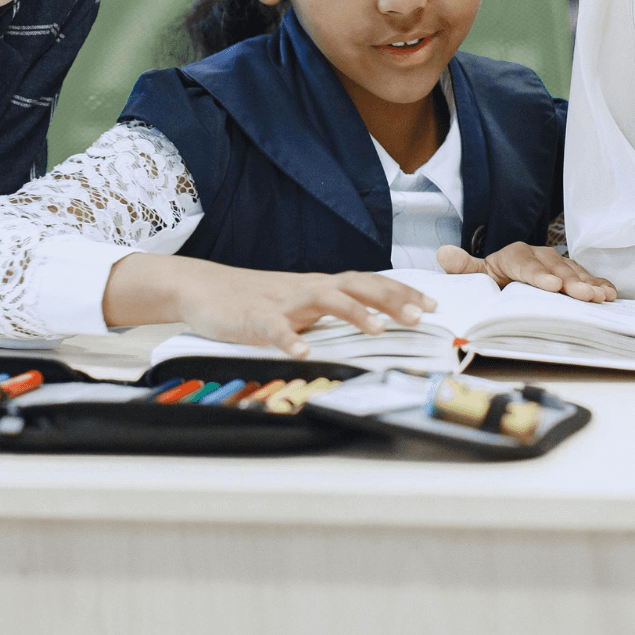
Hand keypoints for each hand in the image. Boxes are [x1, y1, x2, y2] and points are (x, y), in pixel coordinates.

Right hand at [103, 254, 437, 356]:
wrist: (202, 288)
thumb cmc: (253, 299)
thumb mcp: (297, 302)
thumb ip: (328, 309)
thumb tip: (370, 322)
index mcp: (319, 287)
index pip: (368, 283)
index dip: (400, 291)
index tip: (432, 303)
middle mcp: (306, 289)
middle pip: (356, 286)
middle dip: (390, 299)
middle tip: (420, 315)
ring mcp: (281, 302)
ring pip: (324, 300)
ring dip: (353, 313)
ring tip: (377, 329)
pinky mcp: (253, 318)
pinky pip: (274, 328)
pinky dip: (290, 339)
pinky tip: (304, 351)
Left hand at [437, 241, 616, 300]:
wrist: (508, 277)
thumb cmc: (493, 278)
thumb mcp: (477, 274)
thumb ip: (464, 267)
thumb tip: (443, 254)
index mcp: (514, 255)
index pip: (525, 264)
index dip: (539, 275)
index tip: (552, 286)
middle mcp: (539, 256)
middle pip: (555, 268)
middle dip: (570, 282)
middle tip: (583, 296)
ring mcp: (558, 264)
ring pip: (575, 272)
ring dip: (589, 284)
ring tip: (600, 297)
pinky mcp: (573, 274)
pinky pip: (588, 277)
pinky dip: (600, 284)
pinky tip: (610, 294)